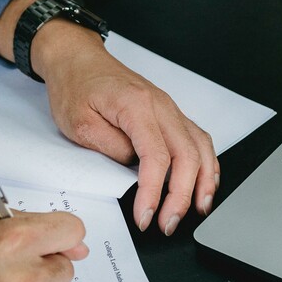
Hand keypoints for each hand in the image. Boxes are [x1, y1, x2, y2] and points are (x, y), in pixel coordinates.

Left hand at [0, 0, 220, 236]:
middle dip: (182, 196)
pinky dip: (207, 163)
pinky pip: (197, 139)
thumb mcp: (78, 124)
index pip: (157, 157)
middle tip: (169, 223)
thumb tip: (134, 170)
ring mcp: (168, 108)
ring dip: (204, 181)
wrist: (77, 58)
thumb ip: (110, 148)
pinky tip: (205, 182)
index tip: (146, 216)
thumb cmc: (75, 86)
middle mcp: (160, 106)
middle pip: (187, 156)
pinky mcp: (169, 113)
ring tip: (198, 209)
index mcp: (137, 106)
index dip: (154, 192)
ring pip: (200, 147)